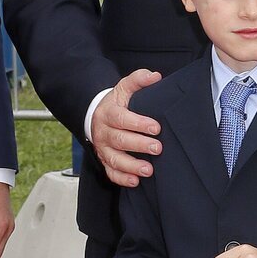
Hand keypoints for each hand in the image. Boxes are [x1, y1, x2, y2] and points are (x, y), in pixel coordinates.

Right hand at [91, 69, 162, 188]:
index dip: (138, 123)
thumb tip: (154, 76)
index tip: (156, 127)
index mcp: (109, 113)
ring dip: (131, 166)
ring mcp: (103, 148)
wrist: (98, 116)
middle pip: (119, 140)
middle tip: (158, 148)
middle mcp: (103, 132)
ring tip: (149, 170)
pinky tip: (136, 182)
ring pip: (114, 159)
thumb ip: (138, 80)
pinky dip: (122, 179)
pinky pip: (111, 173)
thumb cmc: (117, 103)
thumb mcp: (124, 88)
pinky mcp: (105, 161)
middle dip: (139, 145)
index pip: (121, 118)